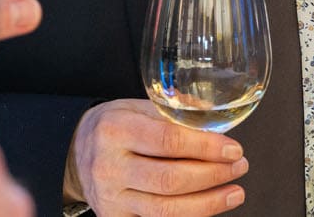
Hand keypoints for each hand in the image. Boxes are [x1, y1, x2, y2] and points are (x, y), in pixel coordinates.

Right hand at [65, 99, 247, 215]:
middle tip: (239, 167)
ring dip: (209, 203)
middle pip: (171, 179)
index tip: (232, 149)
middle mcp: (109, 166)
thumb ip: (172, 113)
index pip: (168, 141)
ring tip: (234, 193)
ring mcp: (111, 197)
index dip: (206, 147)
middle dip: (213, 175)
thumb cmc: (112, 127)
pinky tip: (208, 206)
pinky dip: (189, 216)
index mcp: (115, 129)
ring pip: (167, 209)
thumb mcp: (135, 107)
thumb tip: (214, 122)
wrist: (75, 152)